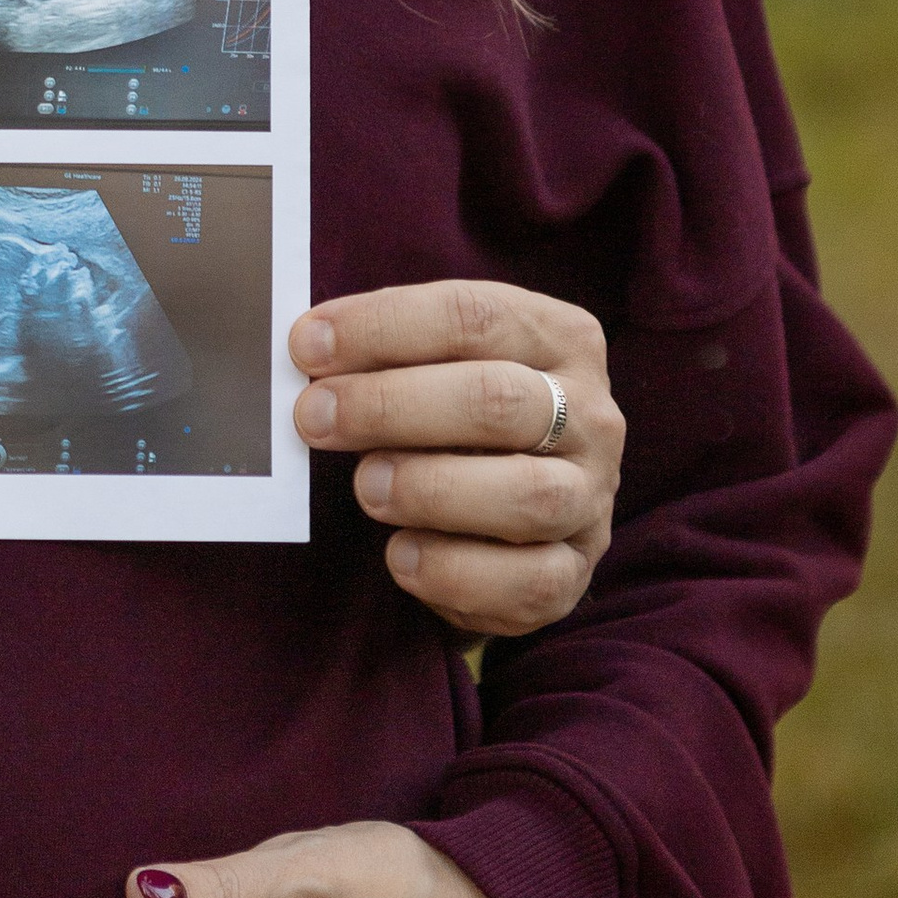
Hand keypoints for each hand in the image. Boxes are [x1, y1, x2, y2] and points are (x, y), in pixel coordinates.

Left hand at [292, 280, 621, 636]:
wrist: (513, 513)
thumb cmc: (457, 417)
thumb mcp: (436, 364)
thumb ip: (385, 351)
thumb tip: (307, 349)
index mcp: (560, 338)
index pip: (472, 315)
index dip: (382, 327)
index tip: (306, 346)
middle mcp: (591, 415)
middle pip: (497, 400)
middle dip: (391, 406)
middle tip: (314, 417)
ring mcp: (590, 498)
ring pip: (525, 494)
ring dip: (430, 489)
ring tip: (365, 487)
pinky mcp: (573, 573)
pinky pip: (527, 581)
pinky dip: (455, 573)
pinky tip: (401, 555)